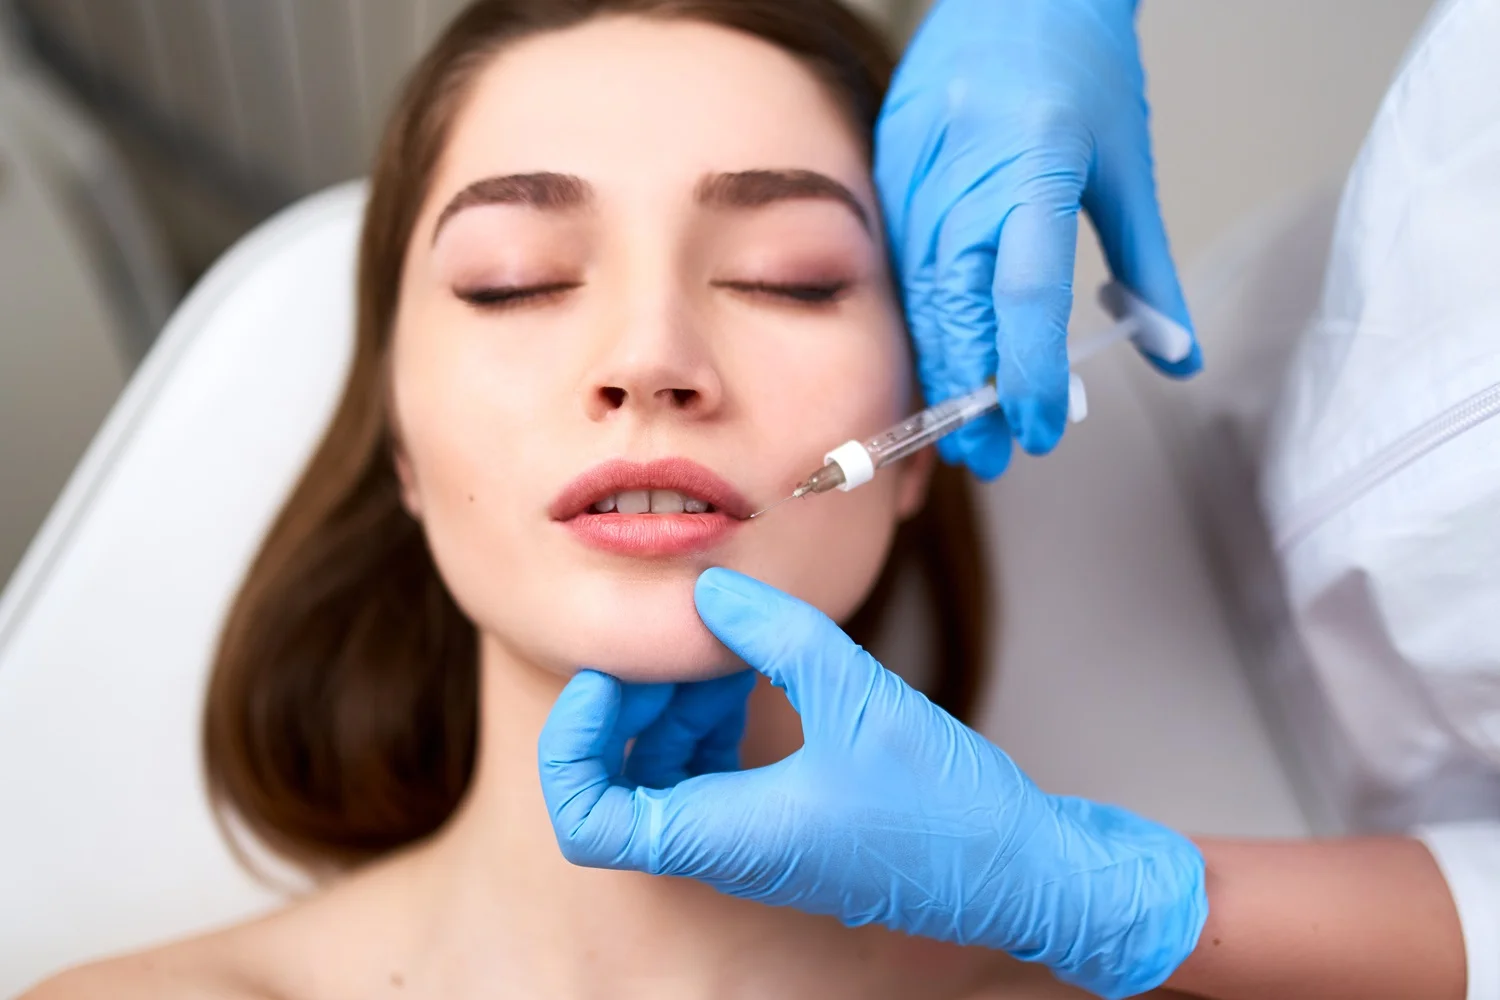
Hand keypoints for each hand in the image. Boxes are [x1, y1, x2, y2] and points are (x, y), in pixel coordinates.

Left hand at [539, 568, 1206, 998]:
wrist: (1025, 869)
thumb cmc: (949, 810)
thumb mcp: (857, 695)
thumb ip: (772, 632)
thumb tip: (707, 589)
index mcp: (722, 837)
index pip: (585, 818)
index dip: (572, 741)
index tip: (608, 673)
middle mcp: (724, 848)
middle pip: (620, 782)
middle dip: (631, 703)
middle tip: (674, 641)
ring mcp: (753, 840)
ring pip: (666, 773)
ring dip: (676, 706)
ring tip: (722, 647)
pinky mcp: (784, 822)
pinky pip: (714, 772)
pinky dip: (715, 719)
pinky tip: (755, 670)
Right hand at [875, 0, 1201, 479]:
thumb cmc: (1079, 69)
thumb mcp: (1128, 168)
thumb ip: (1150, 270)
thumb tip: (1179, 356)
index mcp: (1034, 168)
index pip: (1025, 296)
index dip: (1030, 374)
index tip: (1042, 430)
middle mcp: (964, 175)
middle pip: (957, 310)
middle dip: (970, 395)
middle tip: (991, 458)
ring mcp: (916, 174)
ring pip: (919, 297)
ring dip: (940, 369)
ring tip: (964, 430)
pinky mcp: (887, 174)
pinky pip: (898, 268)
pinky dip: (919, 324)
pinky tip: (937, 364)